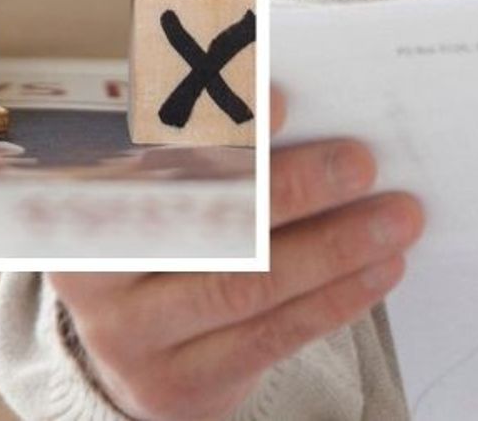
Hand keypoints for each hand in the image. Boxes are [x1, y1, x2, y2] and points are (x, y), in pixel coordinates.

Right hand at [49, 87, 422, 420]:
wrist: (146, 346)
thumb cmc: (176, 227)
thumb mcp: (171, 178)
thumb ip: (216, 137)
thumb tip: (297, 93)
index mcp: (80, 197)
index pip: (150, 153)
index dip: (215, 126)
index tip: (281, 100)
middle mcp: (91, 272)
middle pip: (206, 222)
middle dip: (294, 189)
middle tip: (362, 161)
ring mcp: (130, 337)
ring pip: (246, 286)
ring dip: (334, 248)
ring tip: (396, 218)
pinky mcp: (177, 385)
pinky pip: (269, 336)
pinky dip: (334, 299)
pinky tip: (380, 269)